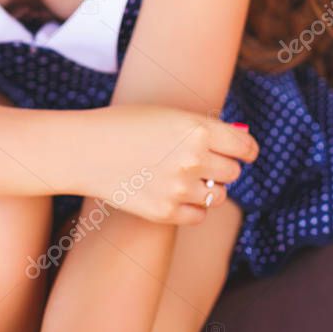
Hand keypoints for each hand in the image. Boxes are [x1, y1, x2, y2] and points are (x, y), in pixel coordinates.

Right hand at [79, 103, 258, 224]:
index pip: (245, 147)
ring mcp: (180, 188)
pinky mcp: (166, 212)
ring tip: (183, 176)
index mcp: (197, 128)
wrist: (86, 149)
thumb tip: (242, 147)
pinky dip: (192, 207)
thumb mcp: (168, 116)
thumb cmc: (127, 125)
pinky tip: (174, 193)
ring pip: (218, 195)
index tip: (242, 153)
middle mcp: (193, 159)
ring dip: (208, 187)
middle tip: (200, 161)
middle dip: (222, 166)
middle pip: (233, 172)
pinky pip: (199, 215)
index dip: (246, 150)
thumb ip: (203, 130)